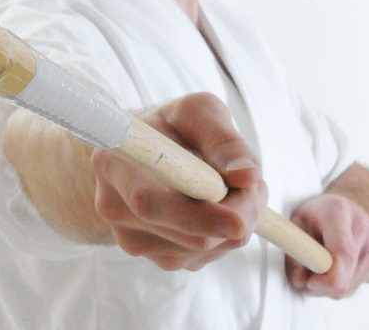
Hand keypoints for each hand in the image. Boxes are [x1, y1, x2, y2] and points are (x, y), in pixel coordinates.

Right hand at [91, 92, 267, 270]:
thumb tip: (246, 175)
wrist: (145, 152)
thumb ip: (222, 138)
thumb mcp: (196, 111)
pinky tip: (219, 204)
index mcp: (114, 166)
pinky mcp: (158, 257)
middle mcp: (115, 209)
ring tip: (232, 184)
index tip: (238, 222)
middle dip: (238, 213)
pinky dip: (227, 233)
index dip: (196, 217)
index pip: (150, 203)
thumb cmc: (170, 127)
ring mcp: (134, 240)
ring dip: (237, 220)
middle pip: (188, 235)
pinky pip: (208, 255)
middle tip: (254, 183)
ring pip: (206, 247)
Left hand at [286, 193, 368, 298]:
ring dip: (327, 286)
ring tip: (312, 269)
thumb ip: (294, 249)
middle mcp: (362, 228)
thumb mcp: (295, 221)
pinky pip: (354, 283)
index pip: (342, 254)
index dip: (327, 277)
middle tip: (302, 280)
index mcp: (338, 212)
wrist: (342, 207)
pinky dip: (336, 283)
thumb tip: (300, 281)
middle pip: (346, 275)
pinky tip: (327, 267)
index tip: (309, 281)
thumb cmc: (314, 213)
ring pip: (350, 284)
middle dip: (322, 286)